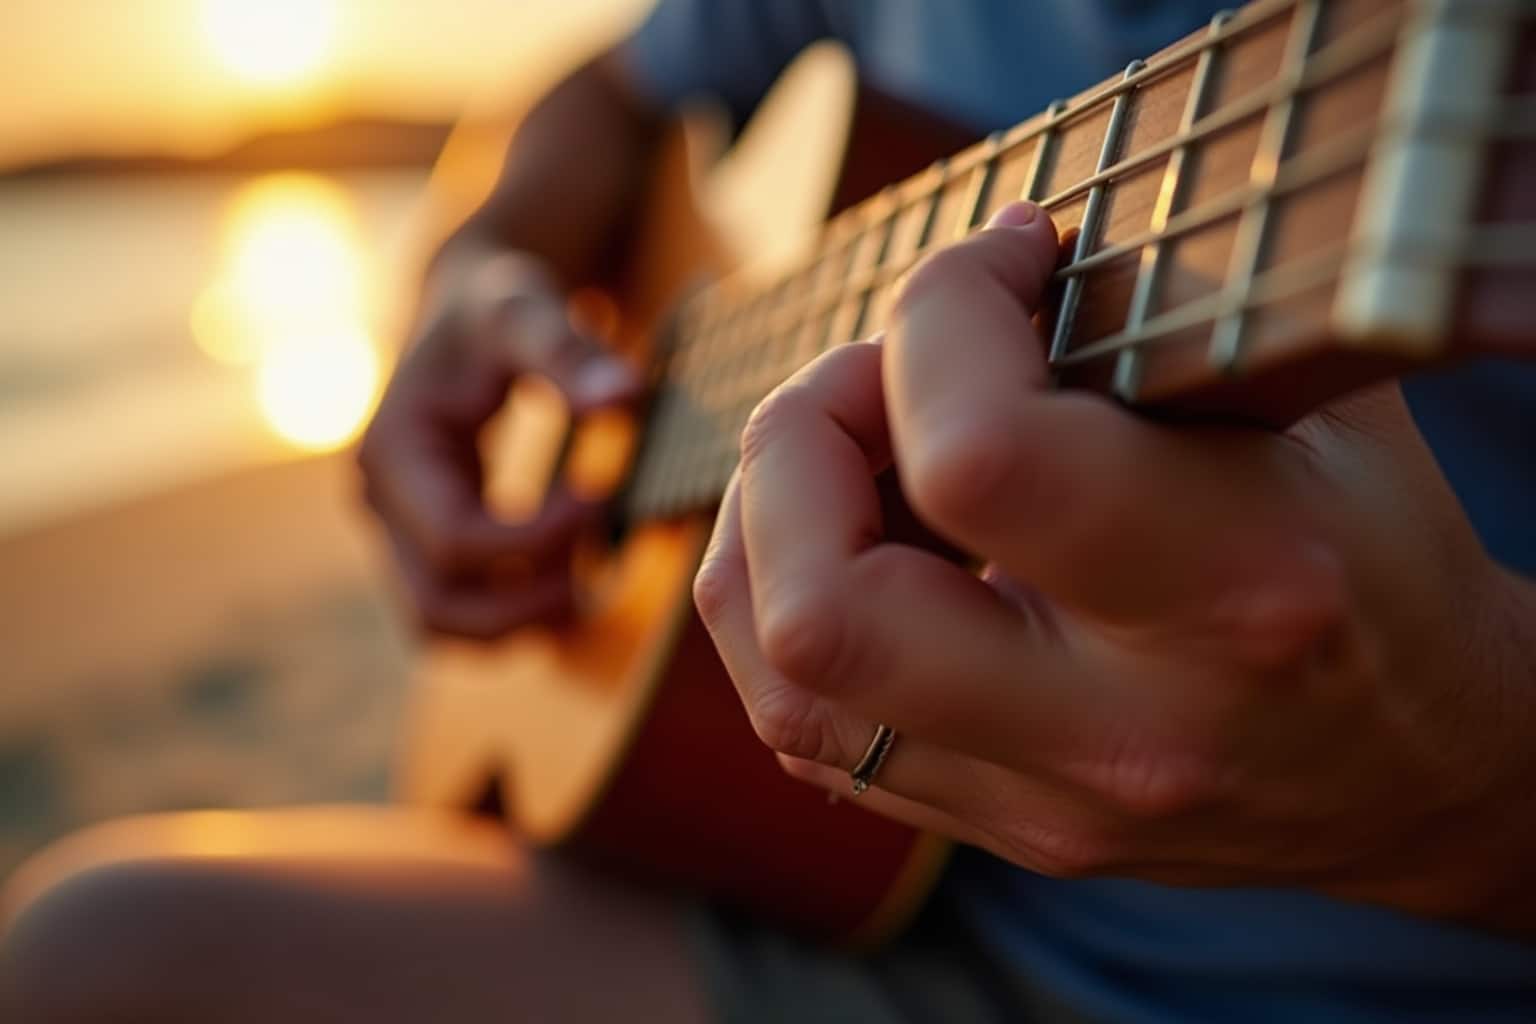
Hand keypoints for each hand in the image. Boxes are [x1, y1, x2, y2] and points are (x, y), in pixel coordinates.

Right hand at [360, 252, 641, 638]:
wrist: (467, 308)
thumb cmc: (496, 306)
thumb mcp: (528, 311)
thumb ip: (570, 352)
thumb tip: (623, 397)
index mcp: (392, 452)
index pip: (458, 541)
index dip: (540, 538)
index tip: (603, 494)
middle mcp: (379, 503)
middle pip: (438, 607)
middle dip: (527, 603)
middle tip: (599, 567)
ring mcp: (396, 530)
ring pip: (442, 625)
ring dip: (518, 622)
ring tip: (588, 578)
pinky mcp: (424, 542)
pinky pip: (458, 609)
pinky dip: (512, 613)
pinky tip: (570, 573)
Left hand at [694, 203, 1535, 926]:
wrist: (1425, 775)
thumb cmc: (1376, 555)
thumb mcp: (1312, 402)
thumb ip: (1146, 316)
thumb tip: (978, 256)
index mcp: (1232, 591)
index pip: (977, 454)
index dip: (940, 312)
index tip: (1000, 265)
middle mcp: (1118, 728)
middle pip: (821, 608)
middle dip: (798, 443)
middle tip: (877, 380)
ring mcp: (1041, 801)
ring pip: (785, 679)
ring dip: (766, 528)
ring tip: (853, 451)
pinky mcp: (995, 828)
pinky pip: (807, 725)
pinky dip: (786, 605)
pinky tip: (859, 535)